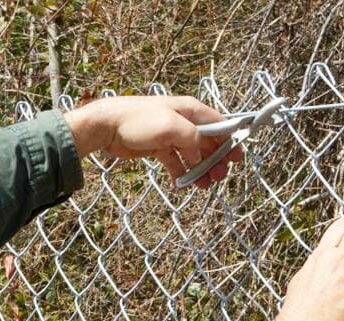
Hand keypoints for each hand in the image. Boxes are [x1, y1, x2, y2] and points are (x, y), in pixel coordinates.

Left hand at [64, 96, 242, 188]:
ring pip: (193, 156)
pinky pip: (176, 163)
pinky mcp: (159, 149)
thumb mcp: (171, 126)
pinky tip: (182, 186)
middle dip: (216, 160)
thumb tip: (199, 157)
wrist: (106, 126)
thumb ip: (192, 140)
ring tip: (204, 186)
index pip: (219, 125)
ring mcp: (171, 136)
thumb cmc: (137, 120)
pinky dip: (181, 174)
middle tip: (219, 178)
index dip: (230, 141)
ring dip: (201, 171)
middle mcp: (184, 122)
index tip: (236, 159)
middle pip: (208, 143)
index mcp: (191, 111)